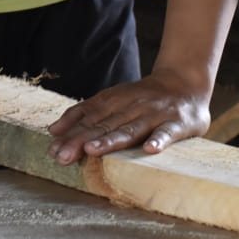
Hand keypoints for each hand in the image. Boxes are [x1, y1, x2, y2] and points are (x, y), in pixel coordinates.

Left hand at [46, 70, 211, 164]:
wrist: (187, 81)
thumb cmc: (145, 98)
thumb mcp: (114, 100)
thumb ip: (87, 115)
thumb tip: (53, 131)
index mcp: (115, 102)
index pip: (89, 118)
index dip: (70, 133)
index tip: (52, 149)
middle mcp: (132, 106)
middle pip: (104, 126)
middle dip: (81, 141)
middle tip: (62, 157)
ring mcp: (155, 114)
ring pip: (131, 129)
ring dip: (111, 140)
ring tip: (93, 150)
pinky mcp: (177, 123)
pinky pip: (167, 132)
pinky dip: (159, 140)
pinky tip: (150, 149)